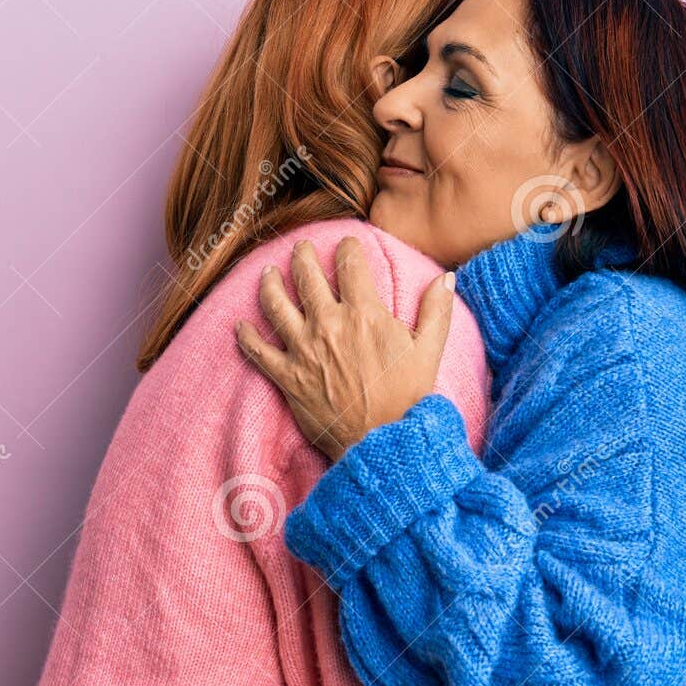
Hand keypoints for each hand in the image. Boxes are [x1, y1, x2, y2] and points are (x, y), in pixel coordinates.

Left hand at [236, 237, 454, 460]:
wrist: (381, 442)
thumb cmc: (408, 398)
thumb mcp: (429, 352)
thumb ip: (436, 310)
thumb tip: (446, 277)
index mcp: (364, 314)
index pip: (350, 264)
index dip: (348, 247)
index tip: (347, 243)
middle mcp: (329, 325)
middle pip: (307, 276)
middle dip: (303, 255)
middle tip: (301, 248)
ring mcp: (304, 350)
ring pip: (276, 304)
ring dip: (270, 283)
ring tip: (268, 272)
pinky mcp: (287, 377)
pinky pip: (258, 350)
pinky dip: (246, 336)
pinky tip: (239, 325)